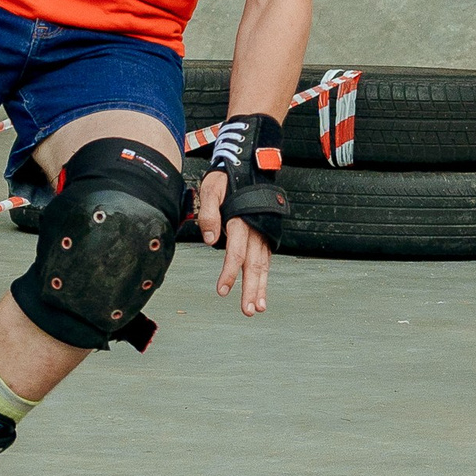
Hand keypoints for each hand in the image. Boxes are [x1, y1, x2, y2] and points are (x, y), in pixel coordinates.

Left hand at [192, 171, 274, 313]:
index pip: (237, 252)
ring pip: (263, 263)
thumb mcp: (210, 189)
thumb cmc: (226, 177)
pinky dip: (264, 274)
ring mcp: (262, 231)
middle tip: (249, 310)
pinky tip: (261, 288)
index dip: (230, 272)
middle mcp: (256, 228)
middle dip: (252, 289)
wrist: (247, 165)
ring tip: (259, 307)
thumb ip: (209, 213)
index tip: (223, 291)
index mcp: (241, 219)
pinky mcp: (264, 232)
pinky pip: (265, 257)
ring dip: (261, 286)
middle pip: (254, 263)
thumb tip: (210, 240)